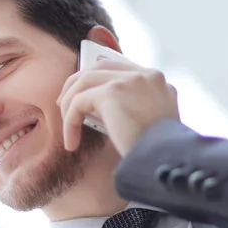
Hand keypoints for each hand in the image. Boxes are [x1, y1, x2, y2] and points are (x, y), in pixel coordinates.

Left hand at [57, 50, 179, 156]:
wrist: (165, 161)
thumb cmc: (158, 154)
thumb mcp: (151, 124)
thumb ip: (134, 109)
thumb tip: (104, 111)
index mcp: (156, 80)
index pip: (119, 68)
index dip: (96, 80)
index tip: (83, 98)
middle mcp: (145, 74)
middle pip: (98, 67)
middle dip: (76, 85)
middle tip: (63, 105)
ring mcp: (129, 80)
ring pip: (84, 81)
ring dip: (68, 105)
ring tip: (67, 129)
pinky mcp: (112, 92)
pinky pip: (78, 102)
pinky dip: (70, 122)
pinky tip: (71, 143)